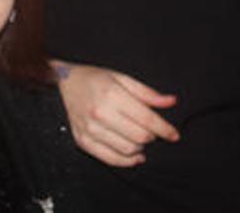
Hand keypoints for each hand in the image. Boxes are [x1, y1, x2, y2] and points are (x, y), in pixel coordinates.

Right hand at [55, 62, 178, 166]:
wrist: (64, 83)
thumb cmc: (96, 78)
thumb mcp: (122, 78)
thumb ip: (147, 93)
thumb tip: (171, 102)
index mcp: (112, 95)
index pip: (146, 119)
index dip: (165, 129)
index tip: (175, 134)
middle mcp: (100, 114)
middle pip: (139, 136)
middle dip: (153, 136)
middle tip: (153, 131)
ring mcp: (90, 130)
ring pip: (127, 150)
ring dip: (141, 147)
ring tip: (141, 138)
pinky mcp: (83, 141)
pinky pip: (110, 159)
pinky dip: (127, 161)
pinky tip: (135, 155)